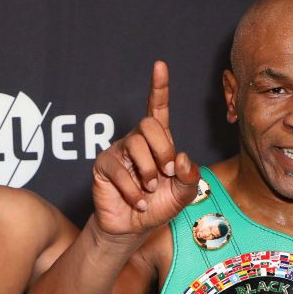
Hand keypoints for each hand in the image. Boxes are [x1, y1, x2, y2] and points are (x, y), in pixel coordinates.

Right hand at [91, 60, 198, 236]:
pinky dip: (134, 190)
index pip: (158, 108)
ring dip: (148, 172)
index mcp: (158, 142)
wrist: (133, 228)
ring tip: (150, 189)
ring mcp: (118, 151)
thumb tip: (180, 156)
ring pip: (135, 145)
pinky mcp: (103, 166)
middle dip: (162, 149)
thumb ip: (190, 176)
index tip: (159, 65)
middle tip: (167, 173)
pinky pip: (119, 170)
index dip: (159, 87)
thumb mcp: (183, 194)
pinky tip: (138, 202)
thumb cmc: (158, 207)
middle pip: (149, 125)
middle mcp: (137, 141)